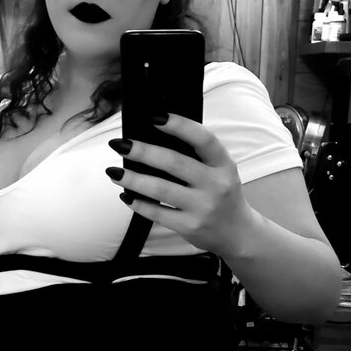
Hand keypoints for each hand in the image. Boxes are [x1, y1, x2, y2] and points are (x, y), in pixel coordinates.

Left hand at [107, 113, 251, 256]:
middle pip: (174, 163)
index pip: (203, 139)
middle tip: (119, 145)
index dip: (180, 126)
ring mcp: (203, 207)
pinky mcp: (190, 226)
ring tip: (113, 172)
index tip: (154, 117)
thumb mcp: (220, 171)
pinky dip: (138, 203)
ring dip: (133, 179)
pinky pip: (157, 212)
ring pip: (161, 189)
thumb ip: (197, 156)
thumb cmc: (221, 194)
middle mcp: (215, 185)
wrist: (237, 233)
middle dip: (143, 152)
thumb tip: (153, 138)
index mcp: (223, 164)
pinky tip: (126, 195)